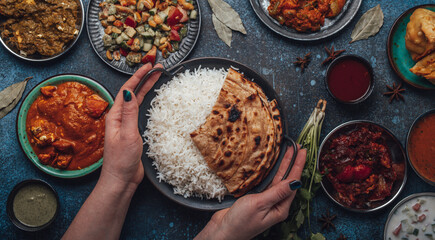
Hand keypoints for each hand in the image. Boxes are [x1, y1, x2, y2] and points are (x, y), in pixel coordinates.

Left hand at [100, 63, 162, 190]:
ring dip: (145, 88)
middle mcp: (119, 117)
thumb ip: (129, 114)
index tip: (149, 66)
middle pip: (132, 92)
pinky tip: (151, 98)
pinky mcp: (132, 131)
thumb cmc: (121, 160)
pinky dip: (146, 101)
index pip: (127, 90)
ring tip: (156, 78)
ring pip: (137, 100)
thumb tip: (130, 92)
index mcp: (115, 116)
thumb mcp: (128, 135)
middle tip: (157, 68)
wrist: (121, 179)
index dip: (138, 77)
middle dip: (143, 79)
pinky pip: (139, 111)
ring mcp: (125, 124)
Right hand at [195, 146, 306, 239]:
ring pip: (277, 179)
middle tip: (298, 147)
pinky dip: (271, 171)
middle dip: (292, 163)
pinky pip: (267, 182)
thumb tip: (295, 182)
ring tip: (288, 151)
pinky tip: (272, 165)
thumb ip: (277, 192)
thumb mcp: (260, 205)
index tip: (302, 151)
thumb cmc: (240, 222)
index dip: (298, 166)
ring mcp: (265, 201)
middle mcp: (275, 204)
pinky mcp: (255, 199)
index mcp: (280, 208)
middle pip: (287, 179)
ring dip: (282, 165)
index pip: (293, 182)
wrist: (222, 232)